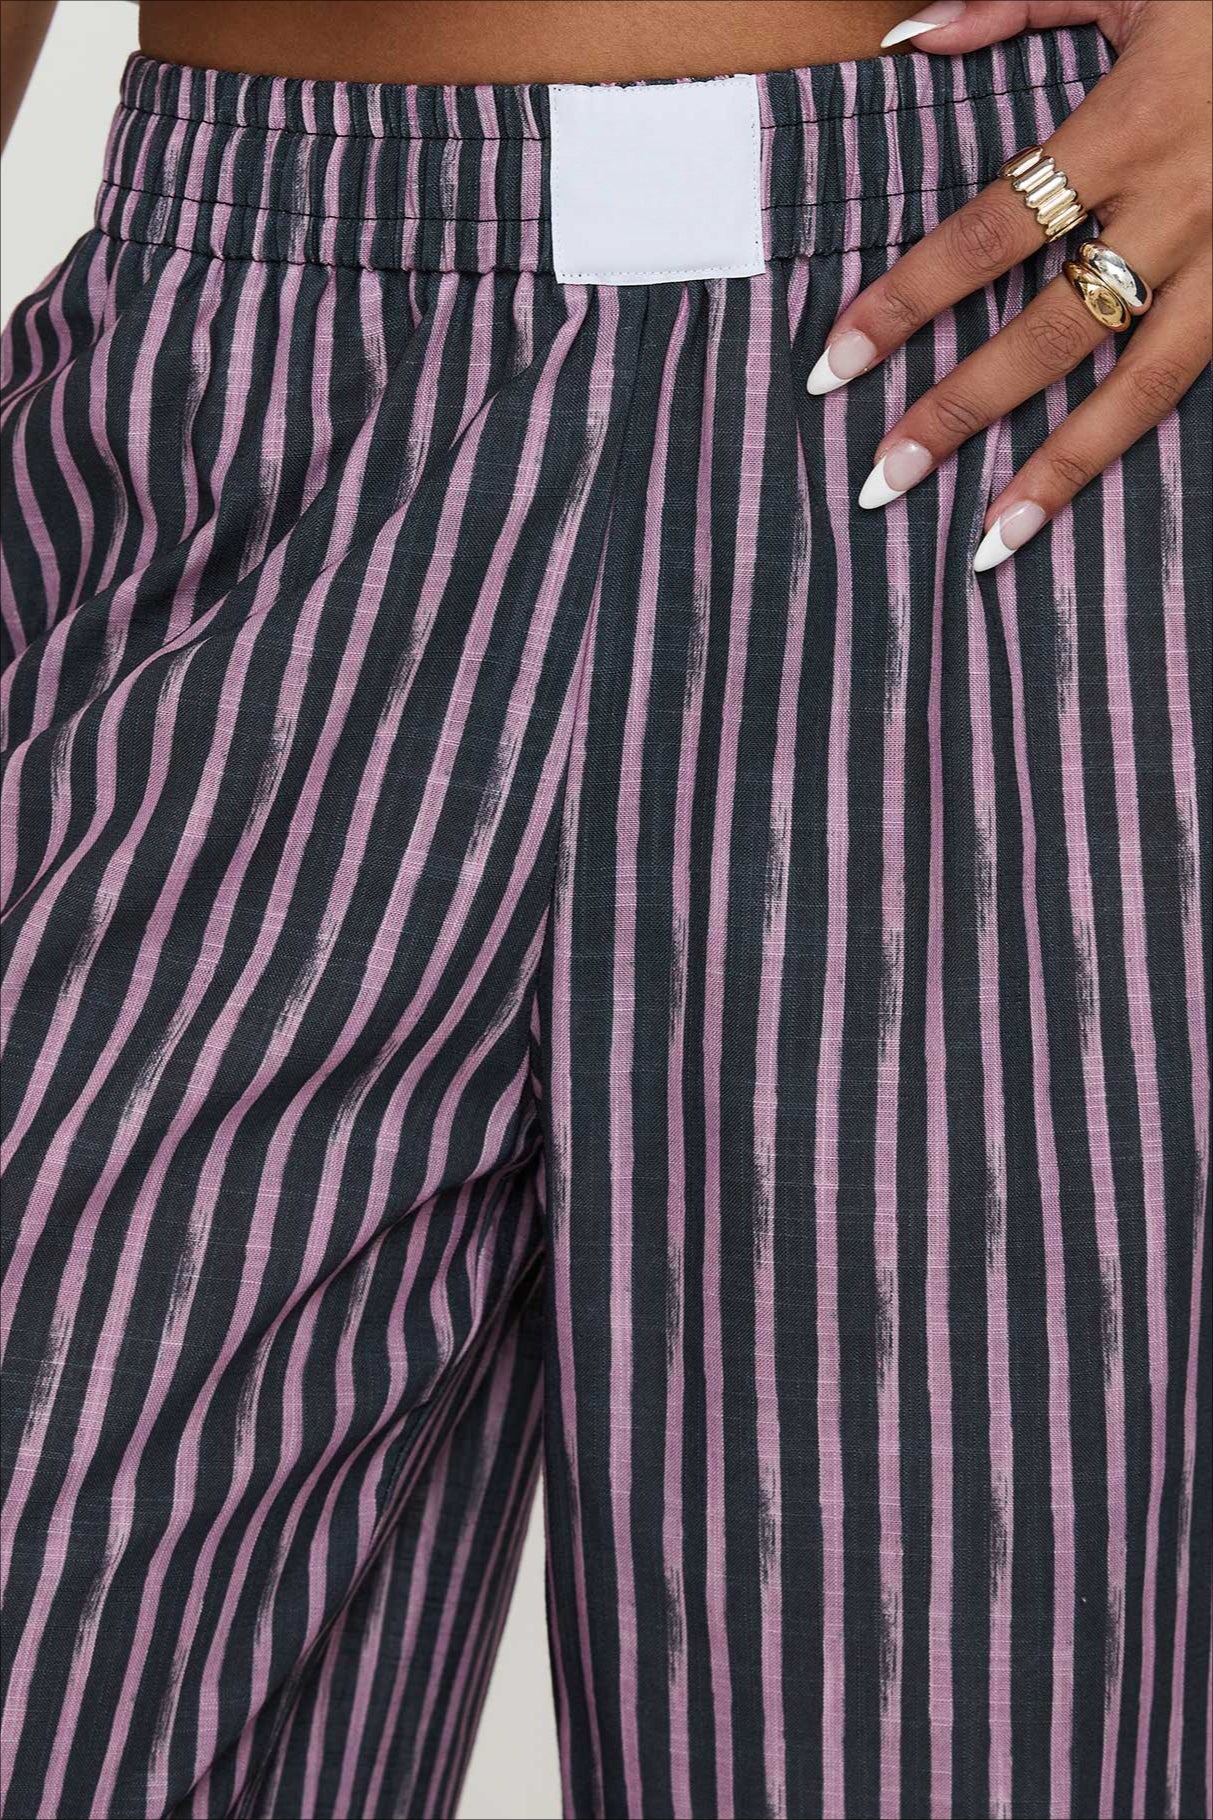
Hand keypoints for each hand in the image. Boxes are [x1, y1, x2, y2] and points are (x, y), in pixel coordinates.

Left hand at [806, 0, 1212, 569]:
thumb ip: (1013, 4)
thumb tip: (906, 37)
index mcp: (1130, 124)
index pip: (988, 234)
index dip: (906, 304)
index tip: (834, 364)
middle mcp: (1179, 208)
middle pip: (1047, 332)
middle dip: (959, 411)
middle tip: (883, 479)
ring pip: (1132, 389)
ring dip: (1053, 471)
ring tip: (985, 541)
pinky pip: (1182, 388)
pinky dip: (1119, 450)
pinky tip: (1066, 504)